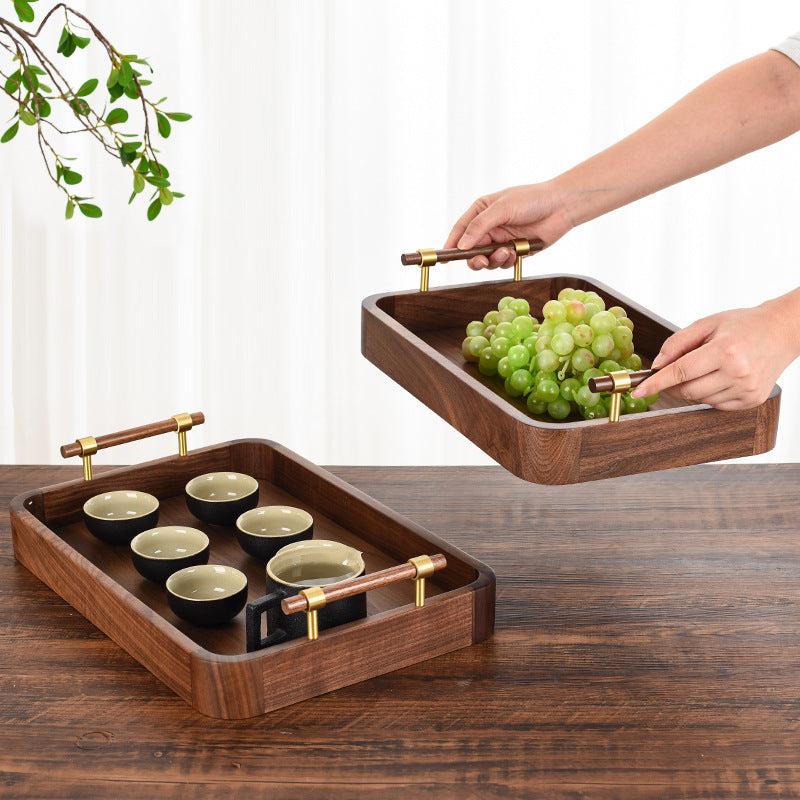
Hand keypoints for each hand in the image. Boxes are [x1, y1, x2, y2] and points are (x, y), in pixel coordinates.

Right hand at [443, 182, 573, 269]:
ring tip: (506, 252)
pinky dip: (507, 262)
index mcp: (481, 212)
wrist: (562, 207)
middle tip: (481, 261)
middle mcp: (489, 227)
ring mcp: (501, 240)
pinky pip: (503, 264)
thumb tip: (461, 246)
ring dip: (494, 260)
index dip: (451, 245)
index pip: (460, 231)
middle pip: (471, 251)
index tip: (444, 258)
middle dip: (475, 259)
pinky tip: (515, 253)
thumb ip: (480, 227)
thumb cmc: (532, 199)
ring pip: (487, 260)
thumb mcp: (502, 208)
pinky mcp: (514, 251)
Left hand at [631, 302, 798, 409]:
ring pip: (700, 400)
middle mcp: (737, 373)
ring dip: (692, 388)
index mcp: (725, 351)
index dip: (655, 383)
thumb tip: (656, 365)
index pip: (680, 372)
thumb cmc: (744, 324)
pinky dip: (708, 394)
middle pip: (687, 390)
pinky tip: (719, 377)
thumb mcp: (708, 323)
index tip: (638, 391)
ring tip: (707, 367)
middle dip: (673, 384)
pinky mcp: (752, 400)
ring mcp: (746, 389)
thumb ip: (677, 343)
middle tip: (676, 370)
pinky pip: (716, 405)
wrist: (782, 331)